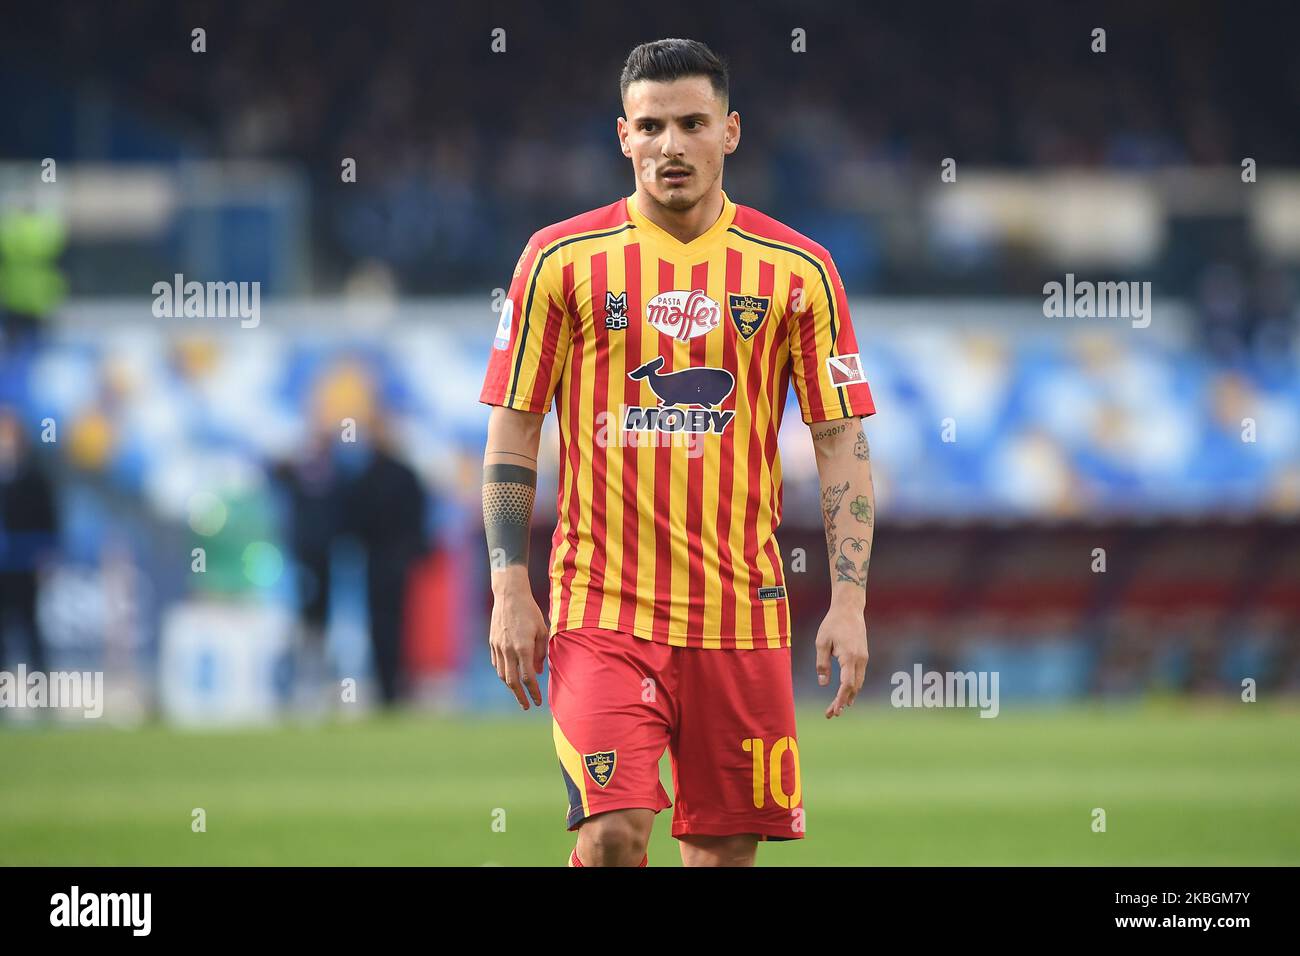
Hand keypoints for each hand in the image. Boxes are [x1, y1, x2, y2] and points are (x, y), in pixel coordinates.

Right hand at [488, 581, 548, 709]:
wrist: (509, 595)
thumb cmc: (530, 612)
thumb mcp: (542, 631)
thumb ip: (541, 653)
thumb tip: (538, 671)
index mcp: (523, 647)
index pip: (528, 677)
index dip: (533, 692)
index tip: (538, 701)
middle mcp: (508, 650)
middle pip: (512, 681)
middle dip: (520, 697)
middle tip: (526, 706)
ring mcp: (498, 647)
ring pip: (502, 674)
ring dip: (511, 687)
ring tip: (519, 694)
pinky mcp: (492, 643)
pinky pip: (497, 664)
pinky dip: (504, 673)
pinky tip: (510, 677)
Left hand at [814, 602, 868, 718]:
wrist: (849, 608)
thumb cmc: (833, 624)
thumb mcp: (821, 642)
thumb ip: (822, 664)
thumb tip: (823, 683)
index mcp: (849, 657)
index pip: (846, 684)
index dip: (840, 699)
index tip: (834, 711)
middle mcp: (860, 660)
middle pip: (853, 688)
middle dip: (843, 702)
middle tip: (831, 715)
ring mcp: (864, 658)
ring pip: (858, 683)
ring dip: (848, 696)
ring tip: (837, 708)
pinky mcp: (863, 656)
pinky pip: (860, 676)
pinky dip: (853, 687)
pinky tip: (846, 694)